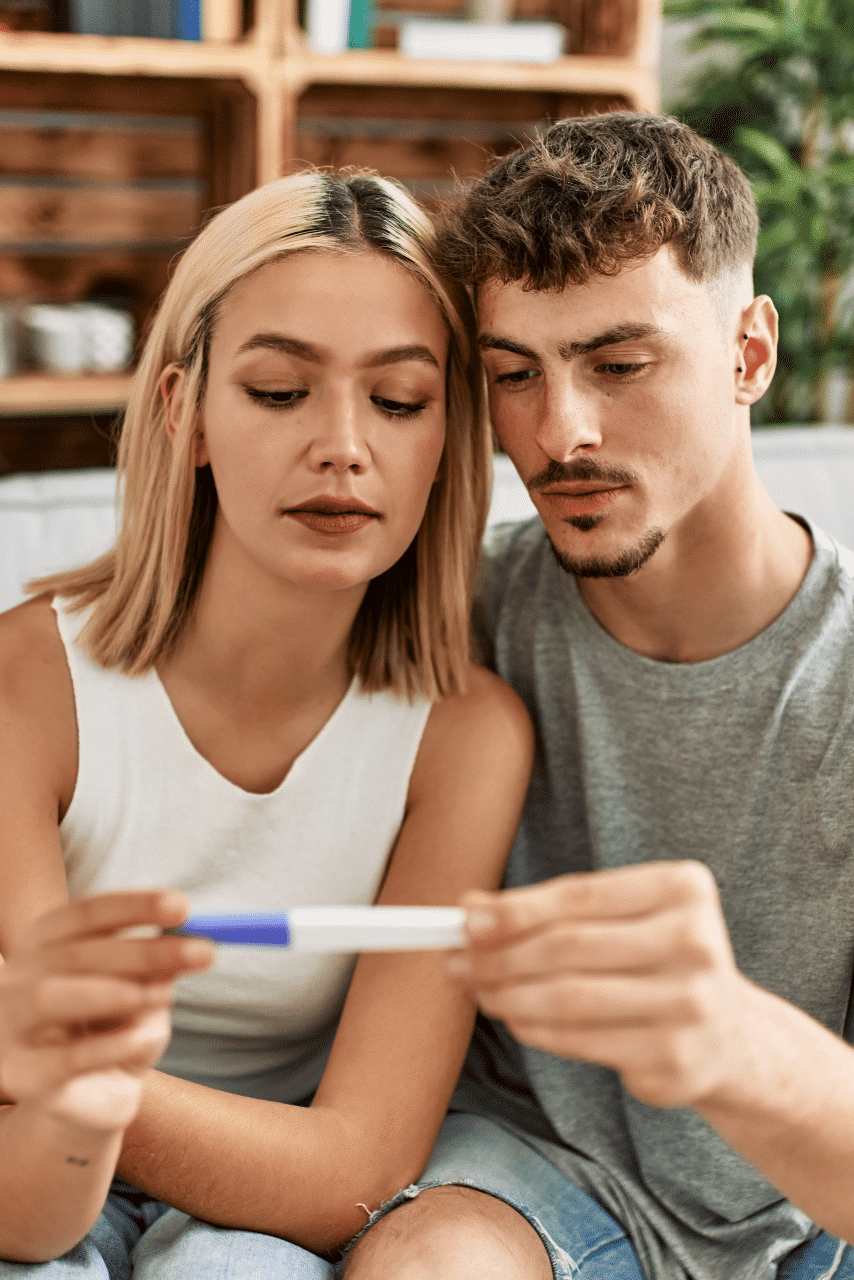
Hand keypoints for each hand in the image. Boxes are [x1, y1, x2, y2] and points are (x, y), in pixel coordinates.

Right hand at [0, 890, 213, 1132]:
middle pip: (78, 953)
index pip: (88, 913)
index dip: (135, 906)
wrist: (95, 1095)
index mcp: (43, 941)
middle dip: (146, 951)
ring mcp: (10, 1027)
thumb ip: (157, 965)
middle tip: (203, 953)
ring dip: (116, 992)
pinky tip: (148, 1039)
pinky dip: (114, 1045)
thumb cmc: (120, 1026)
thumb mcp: (144, 987)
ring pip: (51, 998)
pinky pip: (66, 1057)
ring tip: (166, 996)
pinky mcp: (23, 1077)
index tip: (184, 906)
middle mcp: (16, 977)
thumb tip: (187, 942)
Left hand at [448, 861, 756, 1108]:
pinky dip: (535, 1029)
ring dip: (509, 996)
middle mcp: (694, 943)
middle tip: (456, 962)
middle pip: (570, 948)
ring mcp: (690, 1005)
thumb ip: (550, 908)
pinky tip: (515, 1018)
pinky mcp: (675, 1059)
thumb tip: (470, 907)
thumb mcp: (617, 917)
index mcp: (683, 890)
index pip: (581, 896)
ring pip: (570, 999)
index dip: (515, 910)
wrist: (729, 1034)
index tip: (465, 922)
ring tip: (479, 990)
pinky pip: (581, 1041)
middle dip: (500, 956)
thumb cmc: (656, 959)